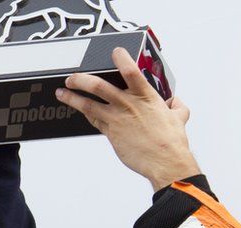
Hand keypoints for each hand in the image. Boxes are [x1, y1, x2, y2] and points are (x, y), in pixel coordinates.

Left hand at [56, 47, 200, 190]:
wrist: (165, 163)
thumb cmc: (172, 141)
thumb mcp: (179, 118)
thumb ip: (177, 107)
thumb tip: (176, 103)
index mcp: (146, 96)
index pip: (130, 70)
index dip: (120, 57)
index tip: (114, 52)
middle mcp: (128, 105)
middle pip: (98, 86)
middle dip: (81, 79)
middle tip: (72, 77)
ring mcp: (117, 120)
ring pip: (88, 105)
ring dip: (72, 97)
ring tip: (62, 93)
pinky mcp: (111, 134)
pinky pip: (94, 121)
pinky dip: (86, 114)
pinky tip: (80, 111)